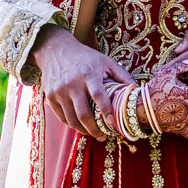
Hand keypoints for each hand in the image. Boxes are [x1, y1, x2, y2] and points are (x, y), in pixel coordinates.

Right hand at [30, 24, 134, 139]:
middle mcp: (72, 83)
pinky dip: (72, 125)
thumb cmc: (85, 57)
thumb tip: (138, 91)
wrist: (55, 50)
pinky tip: (80, 126)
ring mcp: (59, 91)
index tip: (113, 124)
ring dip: (83, 131)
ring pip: (72, 119)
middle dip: (95, 130)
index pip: (99, 96)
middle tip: (103, 137)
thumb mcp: (105, 61)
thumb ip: (122, 75)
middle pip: (84, 114)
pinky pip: (61, 117)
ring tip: (93, 133)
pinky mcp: (50, 96)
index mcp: (88, 74)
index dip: (107, 111)